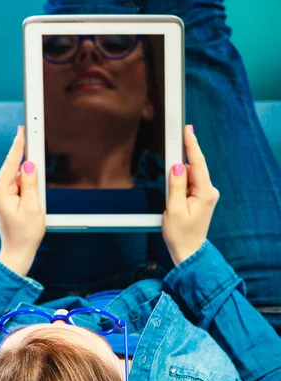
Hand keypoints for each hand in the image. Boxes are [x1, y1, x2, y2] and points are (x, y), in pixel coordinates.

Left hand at [0, 126, 45, 275]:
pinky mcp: (5, 198)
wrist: (18, 251)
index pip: (11, 162)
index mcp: (1, 191)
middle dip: (25, 156)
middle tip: (34, 136)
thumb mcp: (33, 207)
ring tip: (36, 184)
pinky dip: (26, 182)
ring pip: (17, 175)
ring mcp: (0, 194)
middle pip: (13, 166)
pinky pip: (17, 184)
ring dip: (28, 174)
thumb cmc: (25, 233)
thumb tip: (28, 164)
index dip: (19, 145)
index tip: (23, 129)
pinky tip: (34, 186)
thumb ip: (31, 183)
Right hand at [162, 125, 219, 265]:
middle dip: (183, 155)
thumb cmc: (180, 234)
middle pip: (194, 167)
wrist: (188, 251)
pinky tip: (174, 187)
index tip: (188, 129)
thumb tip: (177, 166)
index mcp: (205, 193)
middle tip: (177, 137)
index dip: (191, 145)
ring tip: (172, 179)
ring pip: (190, 175)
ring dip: (180, 173)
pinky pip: (190, 183)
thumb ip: (175, 186)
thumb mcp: (173, 209)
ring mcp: (205, 195)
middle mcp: (209, 191)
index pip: (197, 163)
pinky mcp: (200, 198)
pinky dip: (181, 181)